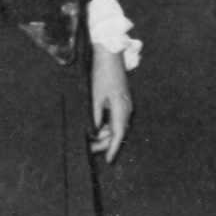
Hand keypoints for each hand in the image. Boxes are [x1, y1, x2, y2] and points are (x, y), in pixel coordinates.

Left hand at [91, 46, 131, 161]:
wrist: (110, 55)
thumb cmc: (102, 75)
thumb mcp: (95, 97)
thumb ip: (94, 117)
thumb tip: (93, 133)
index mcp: (121, 108)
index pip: (119, 134)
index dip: (113, 148)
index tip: (109, 160)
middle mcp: (126, 109)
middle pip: (117, 133)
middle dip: (105, 143)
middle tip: (89, 149)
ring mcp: (125, 105)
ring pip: (116, 127)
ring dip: (104, 134)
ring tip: (89, 139)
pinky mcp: (121, 102)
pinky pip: (115, 119)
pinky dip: (106, 125)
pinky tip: (95, 127)